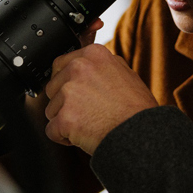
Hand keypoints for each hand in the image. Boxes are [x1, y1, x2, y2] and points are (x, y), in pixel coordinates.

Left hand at [43, 44, 157, 154]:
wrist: (141, 135)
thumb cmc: (136, 109)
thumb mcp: (126, 74)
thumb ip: (102, 66)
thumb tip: (87, 64)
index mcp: (93, 55)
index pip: (61, 65)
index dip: (68, 84)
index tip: (79, 94)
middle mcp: (79, 68)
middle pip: (53, 87)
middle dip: (64, 102)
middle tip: (87, 111)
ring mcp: (70, 92)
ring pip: (51, 109)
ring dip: (65, 120)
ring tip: (89, 123)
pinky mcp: (65, 117)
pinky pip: (52, 130)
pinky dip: (64, 137)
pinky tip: (83, 135)